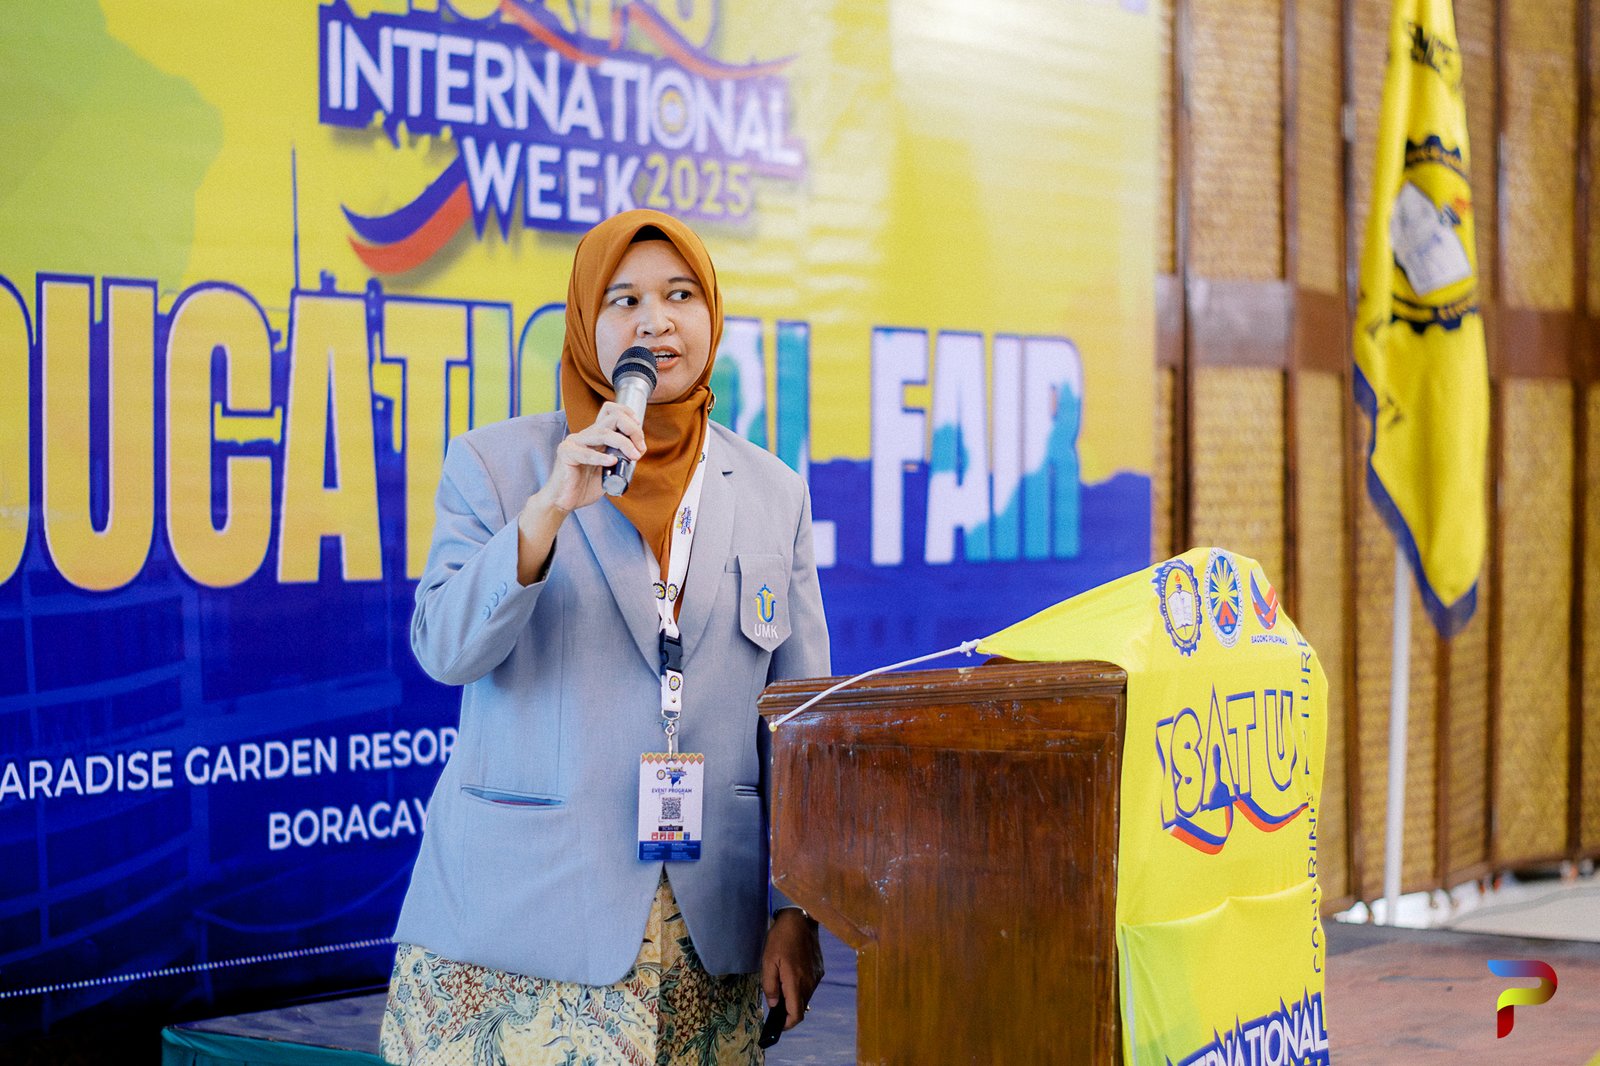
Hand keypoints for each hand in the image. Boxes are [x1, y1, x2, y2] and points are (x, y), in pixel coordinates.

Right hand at [534, 401, 646, 515]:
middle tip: (640, 448)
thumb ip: (620, 458)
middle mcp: (585, 435)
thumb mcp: (609, 469)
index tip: (639, 432)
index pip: (610, 411)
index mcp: (594, 435)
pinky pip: (587, 453)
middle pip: (612, 418)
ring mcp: (574, 442)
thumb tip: (638, 451)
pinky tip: (612, 462)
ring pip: (603, 433)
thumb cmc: (584, 487)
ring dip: (624, 443)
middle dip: (632, 430)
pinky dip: (602, 457)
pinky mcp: (566, 454)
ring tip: (634, 456)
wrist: (563, 501)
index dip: (628, 415)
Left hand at [760, 910, 823, 1030]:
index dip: (787, 1024)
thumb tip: (774, 1004)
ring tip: (781, 983)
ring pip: (806, 997)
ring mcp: (816, 976)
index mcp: (795, 981)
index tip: (778, 1024)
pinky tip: (791, 973)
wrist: (801, 919)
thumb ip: (770, 985)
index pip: (796, 1014)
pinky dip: (800, 987)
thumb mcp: (768, 961)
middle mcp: (809, 982)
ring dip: (794, 997)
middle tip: (775, 1001)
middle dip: (788, 1010)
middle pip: (801, 1007)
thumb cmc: (780, 939)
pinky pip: (810, 986)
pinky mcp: (819, 970)